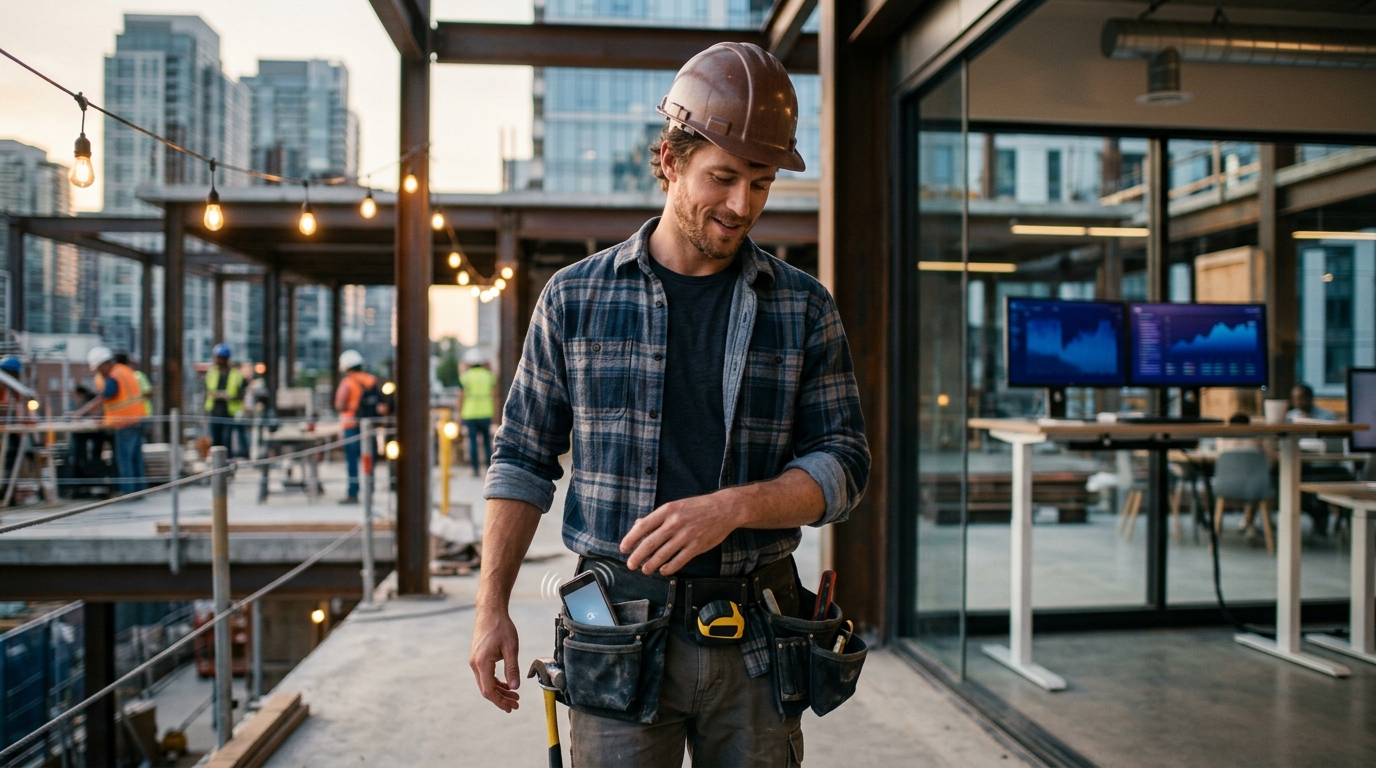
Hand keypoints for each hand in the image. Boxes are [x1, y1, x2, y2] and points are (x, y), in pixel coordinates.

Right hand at [470, 608, 521, 711]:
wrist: (490, 612)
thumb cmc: (501, 627)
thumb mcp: (511, 648)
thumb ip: (512, 669)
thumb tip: (515, 687)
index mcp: (482, 663)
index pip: (489, 690)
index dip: (500, 701)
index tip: (511, 707)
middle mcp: (475, 664)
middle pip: (486, 689)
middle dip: (501, 699)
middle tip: (515, 705)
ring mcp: (475, 661)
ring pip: (486, 683)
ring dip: (499, 691)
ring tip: (514, 696)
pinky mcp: (478, 658)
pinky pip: (485, 676)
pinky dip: (495, 682)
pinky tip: (506, 685)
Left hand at [620, 489, 739, 575]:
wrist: (724, 508)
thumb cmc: (697, 507)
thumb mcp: (675, 506)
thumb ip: (657, 517)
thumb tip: (637, 526)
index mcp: (667, 510)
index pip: (643, 526)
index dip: (630, 539)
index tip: (623, 548)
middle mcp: (675, 523)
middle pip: (650, 543)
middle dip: (637, 556)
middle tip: (630, 565)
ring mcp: (686, 535)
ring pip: (663, 555)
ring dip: (651, 565)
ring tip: (645, 570)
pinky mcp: (697, 546)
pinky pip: (679, 561)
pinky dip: (669, 568)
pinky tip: (663, 571)